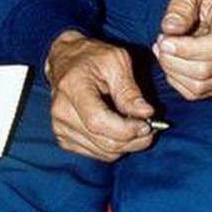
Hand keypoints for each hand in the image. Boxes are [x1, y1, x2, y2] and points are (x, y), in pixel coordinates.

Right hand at [45, 31, 156, 158]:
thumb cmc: (93, 57)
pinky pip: (97, 154)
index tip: (147, 124)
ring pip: (104, 152)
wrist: (66, 60)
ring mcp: (60, 127)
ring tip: (136, 127)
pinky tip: (119, 130)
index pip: (98, 121)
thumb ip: (130, 90)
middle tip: (150, 127)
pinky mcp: (64, 138)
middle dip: (134, 139)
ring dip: (127, 145)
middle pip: (104, 142)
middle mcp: (61, 111)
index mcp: (73, 87)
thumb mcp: (116, 61)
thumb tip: (146, 113)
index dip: (126, 129)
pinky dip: (114, 147)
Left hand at [154, 0, 211, 100]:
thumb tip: (170, 29)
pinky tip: (171, 62)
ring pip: (200, 86)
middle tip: (160, 43)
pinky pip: (198, 93)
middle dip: (173, 61)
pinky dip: (178, 81)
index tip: (164, 39)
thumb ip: (181, 5)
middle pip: (206, 70)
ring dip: (173, 72)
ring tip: (163, 50)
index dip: (187, 48)